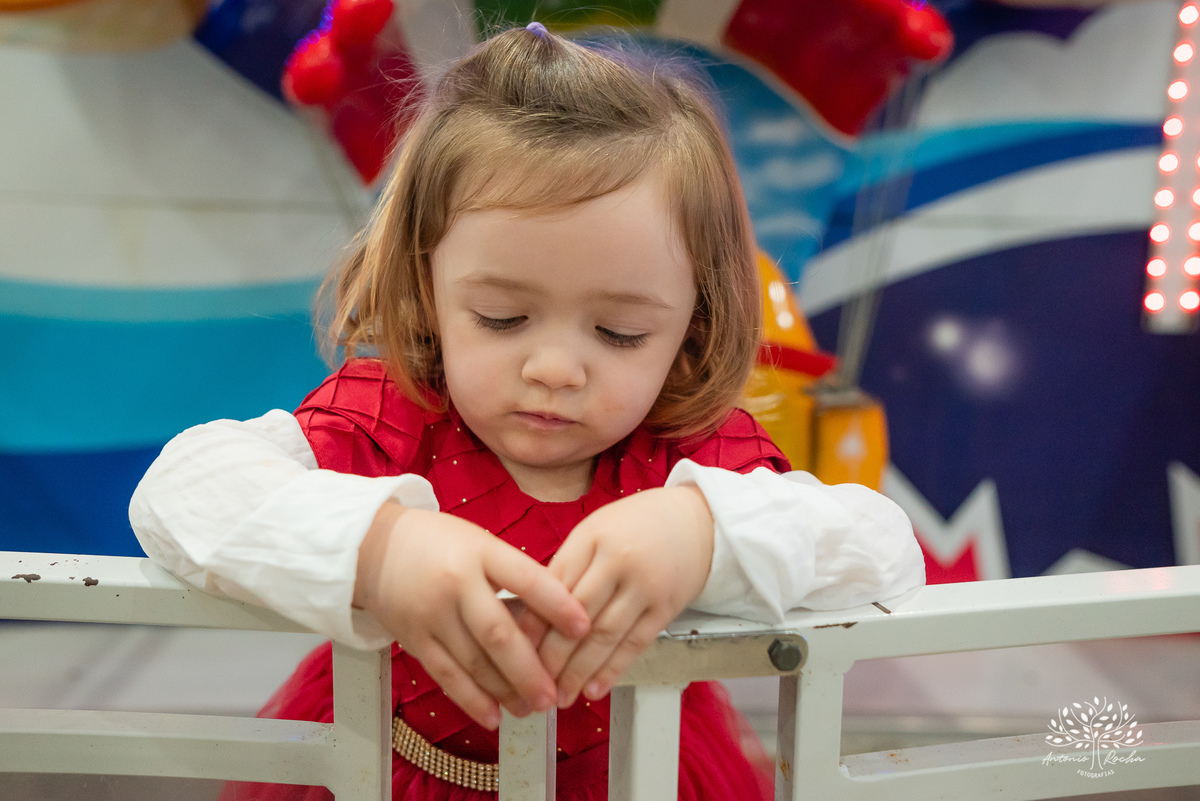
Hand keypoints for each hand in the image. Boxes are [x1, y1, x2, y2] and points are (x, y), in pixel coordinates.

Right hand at [354, 502, 589, 728]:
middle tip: (553, 695)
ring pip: (473, 661)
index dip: (558, 604)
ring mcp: (432, 613)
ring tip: (531, 708)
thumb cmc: (439, 543)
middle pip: (498, 632)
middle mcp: (456, 583)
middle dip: (530, 669)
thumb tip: (557, 613)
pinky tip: (493, 715)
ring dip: (505, 690)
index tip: (584, 627)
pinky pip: (446, 675)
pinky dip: (471, 699)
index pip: (526, 579)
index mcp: (481, 551)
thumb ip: (513, 574)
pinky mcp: (413, 638)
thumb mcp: (480, 542)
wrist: (371, 546)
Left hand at [520, 486, 713, 707]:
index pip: (554, 586)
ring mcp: (645, 585)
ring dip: (579, 671)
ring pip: (605, 635)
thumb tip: (533, 616)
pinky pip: (636, 644)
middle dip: (553, 656)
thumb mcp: (596, 531)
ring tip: (561, 695)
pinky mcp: (666, 606)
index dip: (533, 623)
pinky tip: (594, 688)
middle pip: (577, 616)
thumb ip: (568, 567)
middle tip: (533, 683)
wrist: (695, 521)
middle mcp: (618, 560)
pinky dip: (613, 669)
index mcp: (592, 537)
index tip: (514, 650)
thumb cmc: (636, 527)